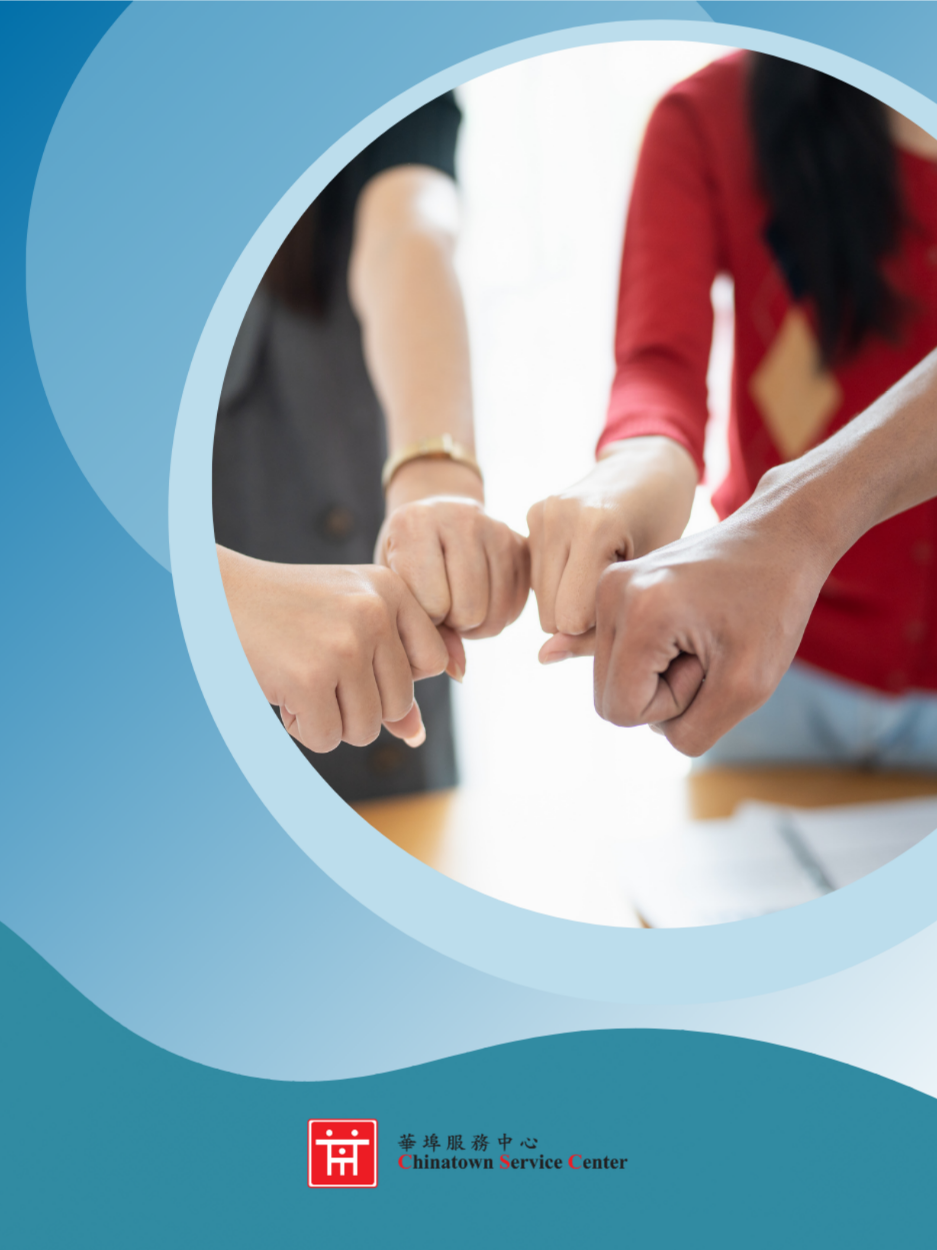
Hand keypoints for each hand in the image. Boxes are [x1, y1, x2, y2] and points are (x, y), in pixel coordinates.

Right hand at [218, 548, 458, 753]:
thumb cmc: (287, 613)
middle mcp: (374, 612)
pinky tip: (283, 693)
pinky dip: (302, 729)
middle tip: (319, 672)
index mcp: (391, 589)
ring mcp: (344, 645)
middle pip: (399, 704)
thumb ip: (390, 672)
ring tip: (300, 681)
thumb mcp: (348, 624)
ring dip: (329, 720)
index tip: (357, 660)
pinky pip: (327, 738)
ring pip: (366, 728)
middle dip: (358, 706)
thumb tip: (416, 735)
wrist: (216, 596)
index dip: (396, 677)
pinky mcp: (309, 678)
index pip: (433, 663)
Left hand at [377, 458, 529, 639]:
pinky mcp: (522, 544)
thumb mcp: (395, 586)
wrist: (432, 513)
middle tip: (441, 608)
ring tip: (458, 605)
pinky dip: (497, 617)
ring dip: (475, 624)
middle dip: (453, 622)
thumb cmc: (404, 556)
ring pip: (496, 613)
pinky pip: (516, 607)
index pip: (431, 603)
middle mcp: (461, 518)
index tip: (418, 604)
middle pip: (469, 610)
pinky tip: (479, 600)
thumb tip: (459, 672)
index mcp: (415, 524)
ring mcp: (497, 528)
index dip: (424, 617)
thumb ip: (419, 627)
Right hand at [527, 437, 697, 654]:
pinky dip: (560, 582)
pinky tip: (585, 564)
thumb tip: (542, 657)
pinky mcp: (532, 514)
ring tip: (602, 574)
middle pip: (551, 614)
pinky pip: (536, 579)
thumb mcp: (646, 579)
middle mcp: (559, 516)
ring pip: (540, 599)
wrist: (651, 470)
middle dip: (582, 618)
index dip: (603, 624)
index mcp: (596, 526)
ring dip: (569, 600)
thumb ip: (597, 627)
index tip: (632, 603)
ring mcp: (541, 512)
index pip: (573, 618)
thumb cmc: (663, 527)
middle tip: (618, 592)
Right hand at [586, 500, 828, 755]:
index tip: (711, 663)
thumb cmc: (773, 608)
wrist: (780, 539)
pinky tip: (688, 628)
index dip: (672, 706)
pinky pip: (619, 653)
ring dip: (659, 676)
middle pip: (609, 695)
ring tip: (700, 638)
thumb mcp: (748, 688)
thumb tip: (648, 726)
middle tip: (707, 651)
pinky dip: (654, 656)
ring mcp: (607, 585)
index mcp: (640, 613)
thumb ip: (693, 731)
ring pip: (613, 677)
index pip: (621, 710)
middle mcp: (610, 592)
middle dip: (663, 692)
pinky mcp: (613, 585)